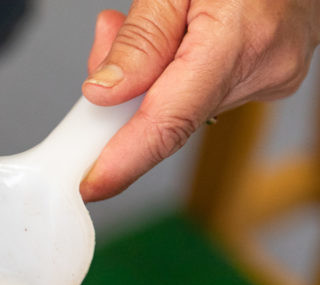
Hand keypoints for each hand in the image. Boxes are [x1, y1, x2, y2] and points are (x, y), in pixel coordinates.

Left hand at [79, 0, 319, 201]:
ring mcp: (272, 77)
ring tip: (157, 20)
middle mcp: (263, 69)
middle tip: (109, 36)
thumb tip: (103, 93)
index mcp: (237, 41)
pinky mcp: (272, 77)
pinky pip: (206, 90)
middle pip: (168, 114)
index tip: (89, 186)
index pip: (169, 124)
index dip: (124, 161)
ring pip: (183, 103)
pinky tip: (181, 36)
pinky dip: (179, 72)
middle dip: (125, 92)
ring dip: (152, 76)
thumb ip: (140, 38)